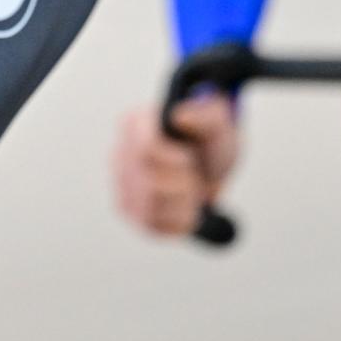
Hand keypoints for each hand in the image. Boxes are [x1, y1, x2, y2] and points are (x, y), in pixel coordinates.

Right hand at [113, 93, 239, 236]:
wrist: (208, 169)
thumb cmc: (208, 143)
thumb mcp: (220, 125)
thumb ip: (206, 116)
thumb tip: (179, 117)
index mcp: (136, 123)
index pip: (146, 149)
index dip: (176, 160)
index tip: (190, 157)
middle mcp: (121, 152)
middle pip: (150, 183)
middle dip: (183, 183)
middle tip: (194, 173)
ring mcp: (121, 183)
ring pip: (150, 206)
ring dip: (182, 202)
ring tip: (190, 189)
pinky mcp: (128, 209)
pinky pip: (152, 225)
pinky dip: (177, 219)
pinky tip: (184, 204)